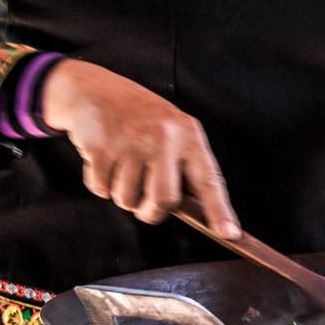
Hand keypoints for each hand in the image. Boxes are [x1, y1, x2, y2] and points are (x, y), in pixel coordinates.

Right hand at [42, 59, 240, 238]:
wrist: (96, 89)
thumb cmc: (143, 120)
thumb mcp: (175, 133)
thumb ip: (186, 169)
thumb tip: (199, 213)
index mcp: (188, 136)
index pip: (209, 181)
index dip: (220, 211)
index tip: (229, 234)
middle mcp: (163, 137)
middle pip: (164, 200)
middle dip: (152, 212)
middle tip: (146, 203)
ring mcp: (130, 141)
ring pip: (127, 200)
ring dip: (123, 195)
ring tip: (123, 167)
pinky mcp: (100, 146)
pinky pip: (100, 189)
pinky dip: (100, 183)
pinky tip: (105, 160)